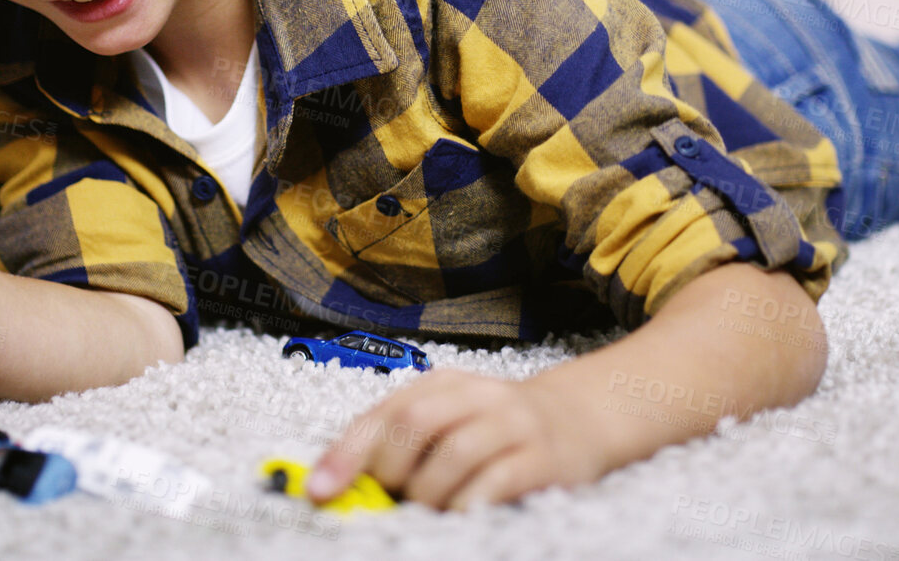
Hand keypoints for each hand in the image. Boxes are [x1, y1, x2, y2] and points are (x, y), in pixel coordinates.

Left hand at [307, 369, 602, 510]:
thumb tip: (336, 486)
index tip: (320, 492)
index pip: (383, 413)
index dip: (346, 454)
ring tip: (431, 509)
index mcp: (443, 384)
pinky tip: (462, 514)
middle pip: (414, 424)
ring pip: (453, 455)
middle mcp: (478, 395)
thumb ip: (398, 444)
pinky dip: (468, 505)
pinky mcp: (543, 458)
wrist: (579, 420)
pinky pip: (495, 482)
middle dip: (392, 471)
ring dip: (429, 494)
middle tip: (396, 497)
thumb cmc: (496, 430)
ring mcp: (513, 424)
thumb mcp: (448, 421)